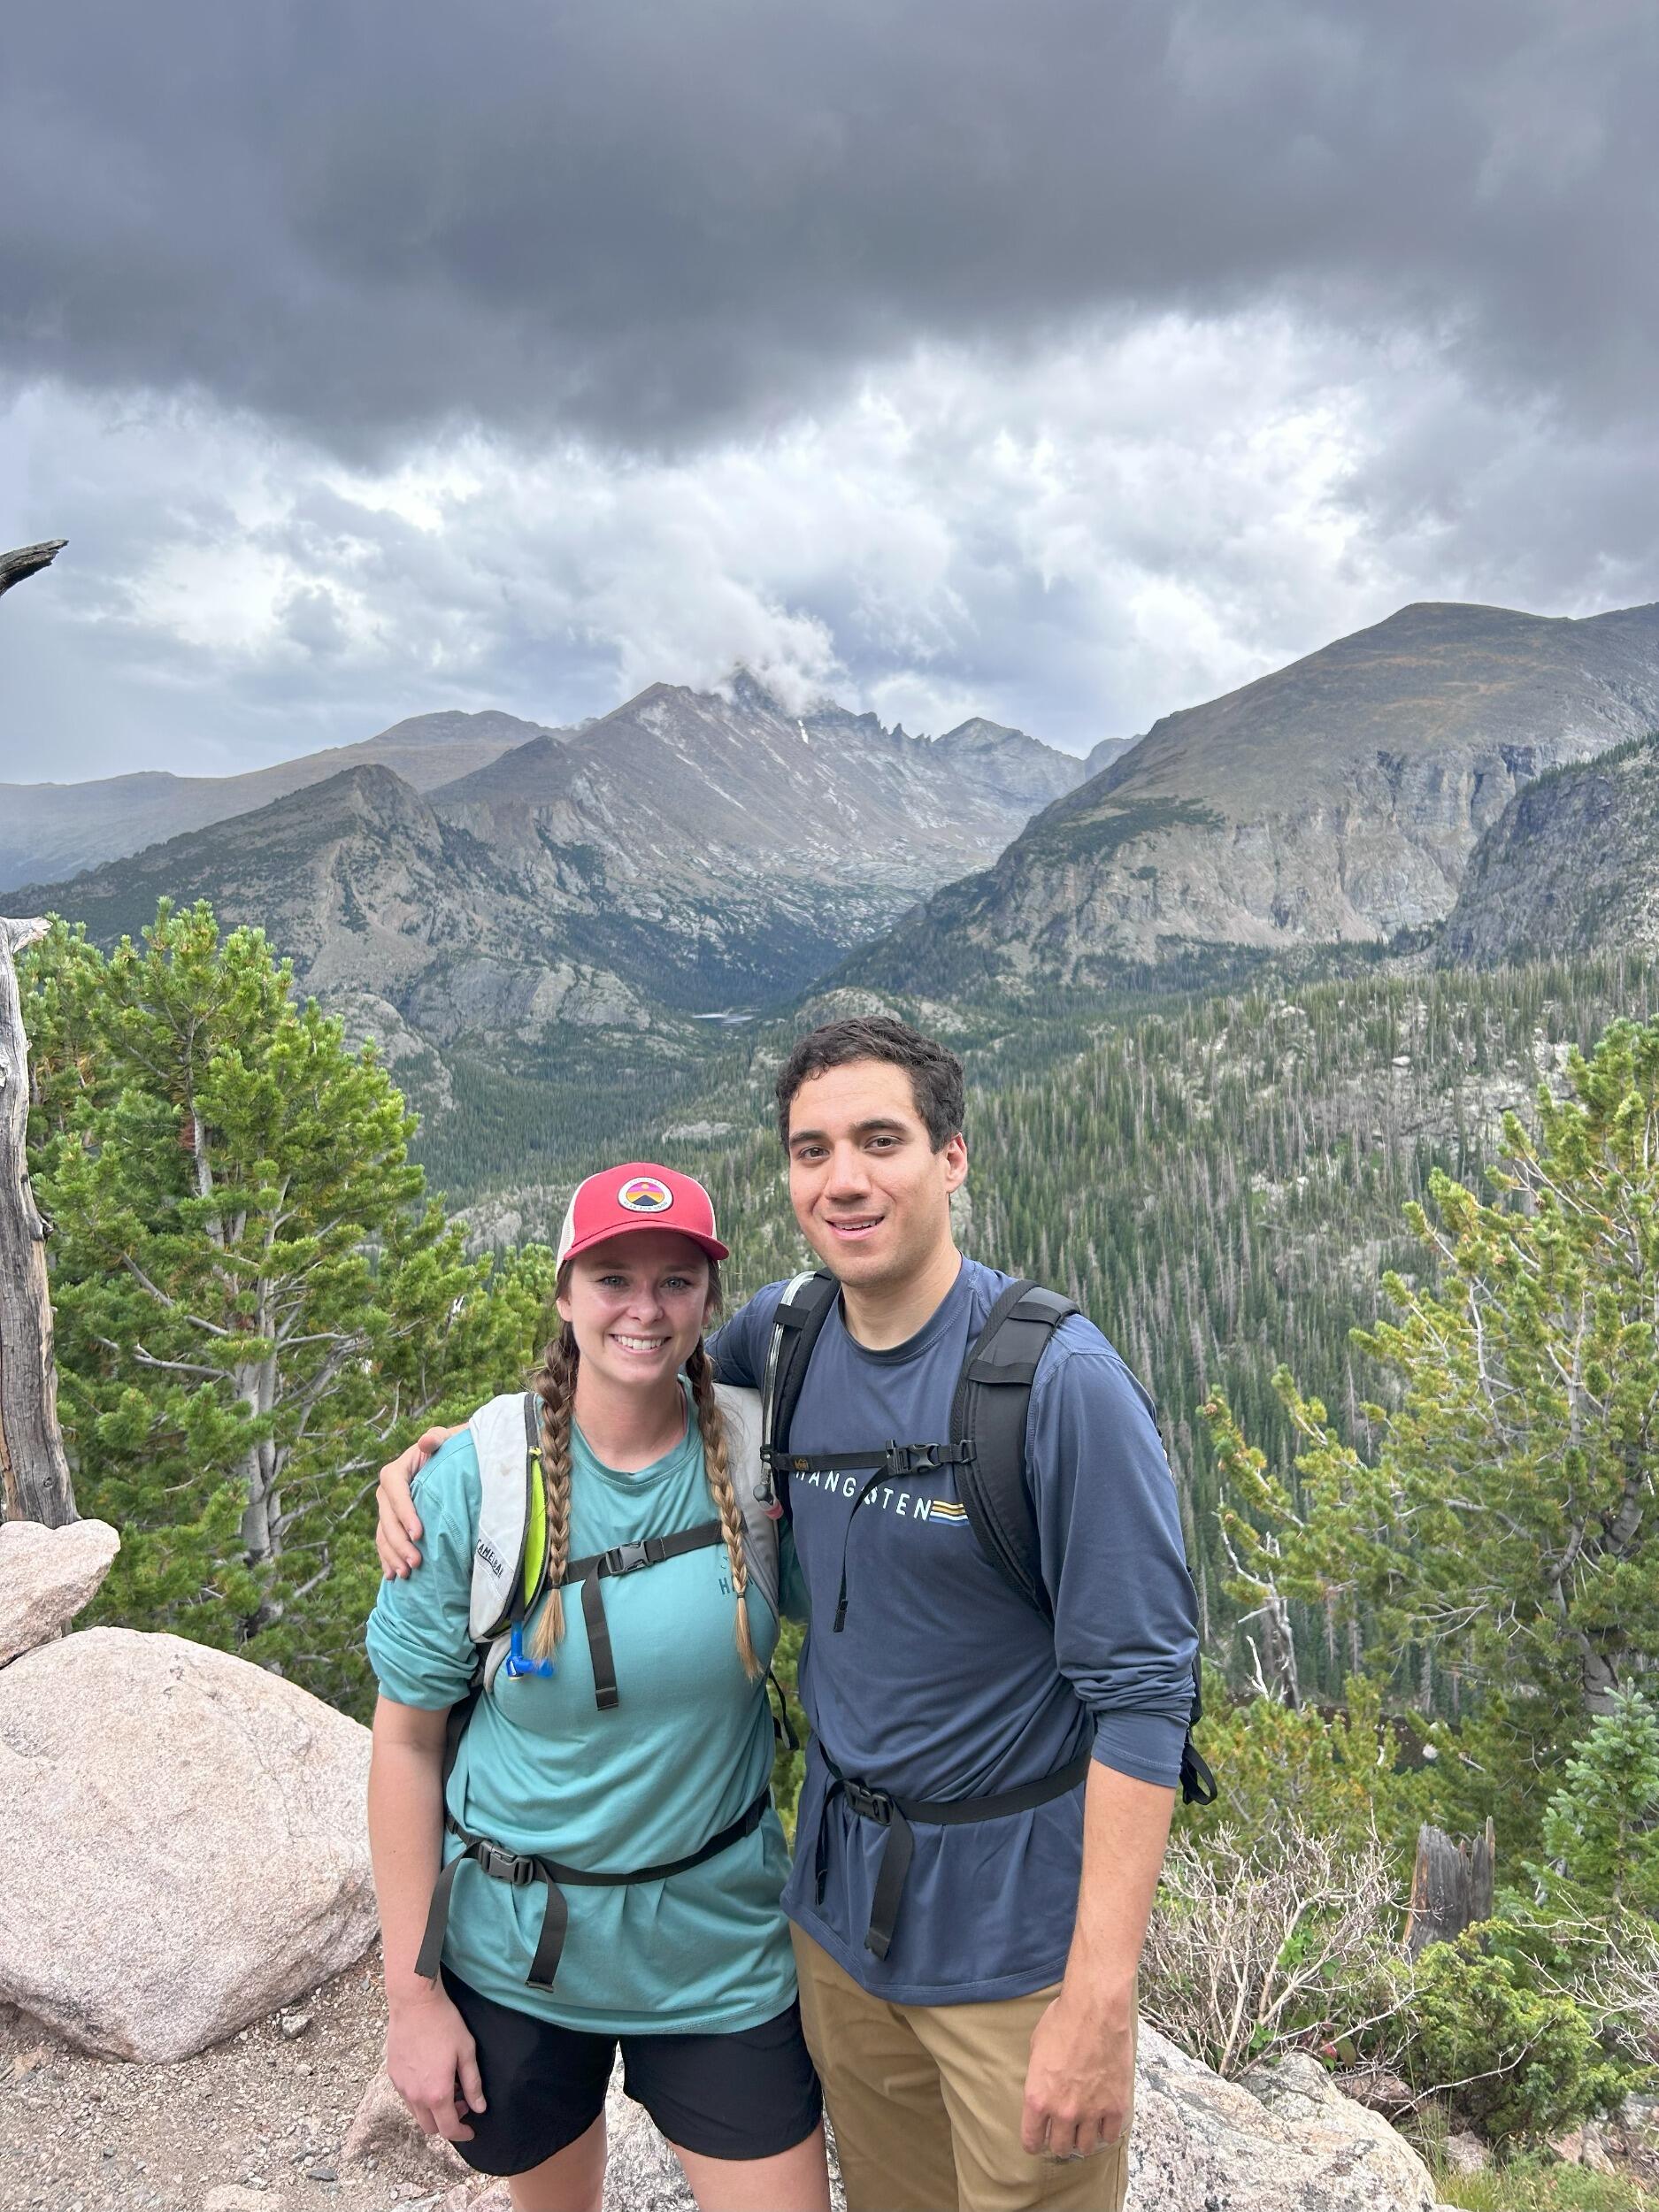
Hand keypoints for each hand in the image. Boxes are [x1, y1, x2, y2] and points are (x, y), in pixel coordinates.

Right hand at [376, 1427, 459, 1576]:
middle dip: (400, 1543)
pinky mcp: (392, 1524)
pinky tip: (392, 1576)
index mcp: (396, 1472)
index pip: (395, 1492)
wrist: (449, 1464)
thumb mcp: (445, 1440)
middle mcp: (387, 1492)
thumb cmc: (449, 1451)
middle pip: (387, 1519)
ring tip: (406, 1574)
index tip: (419, 1533)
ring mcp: (388, 1510)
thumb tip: (426, 1440)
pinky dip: (387, 1560)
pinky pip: (385, 1543)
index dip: (404, 1513)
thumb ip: (436, 1439)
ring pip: (383, 1535)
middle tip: (416, 1562)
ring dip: (392, 1556)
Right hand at [385, 1982, 486, 2142]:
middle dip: (447, 2122)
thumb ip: (473, 2084)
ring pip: (417, 2114)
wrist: (415, 2003)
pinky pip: (407, 2097)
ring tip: (447, 2086)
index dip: (462, 2134)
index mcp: (437, 2093)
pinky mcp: (393, 2075)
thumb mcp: (466, 2051)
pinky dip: (420, 2097)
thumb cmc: (444, 2024)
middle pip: (430, 2127)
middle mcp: (415, 2096)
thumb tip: (479, 2107)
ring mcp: (401, 2087)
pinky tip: (430, 2076)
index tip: (471, 2130)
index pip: (448, 2129)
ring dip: (432, 2110)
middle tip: (461, 2102)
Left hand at [1020, 1990, 1132, 2160]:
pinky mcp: (1115, 2107)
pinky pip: (1110, 2136)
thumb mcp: (1036, 2048)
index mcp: (1038, 2098)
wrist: (1096, 2010)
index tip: (1039, 2138)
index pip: (1031, 2141)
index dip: (1034, 2142)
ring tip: (1084, 2128)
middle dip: (1060, 2140)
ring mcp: (1091, 2112)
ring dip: (1083, 2139)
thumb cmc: (1062, 2021)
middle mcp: (1062, 2111)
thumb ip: (1039, 2077)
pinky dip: (1106, 2131)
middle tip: (1064, 2129)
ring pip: (1086, 2147)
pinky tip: (1103, 2121)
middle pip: (1060, 2148)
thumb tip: (1044, 2088)